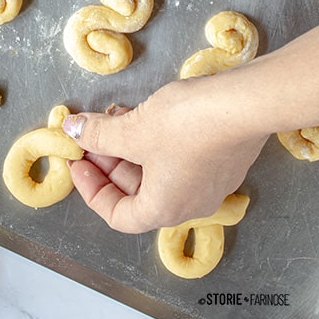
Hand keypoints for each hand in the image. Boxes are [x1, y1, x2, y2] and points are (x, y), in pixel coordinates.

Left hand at [63, 77, 267, 233]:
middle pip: (137, 192)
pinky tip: (145, 113)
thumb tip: (72, 131)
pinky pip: (179, 158)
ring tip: (115, 117)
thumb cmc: (186, 125)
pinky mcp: (223, 159)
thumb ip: (98, 135)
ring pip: (158, 171)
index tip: (78, 162)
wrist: (246, 102)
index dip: (91, 190)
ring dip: (132, 148)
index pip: (118, 215)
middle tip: (92, 136)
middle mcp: (190, 204)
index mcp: (164, 209)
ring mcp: (211, 183)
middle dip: (110, 162)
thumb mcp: (132, 129)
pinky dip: (156, 141)